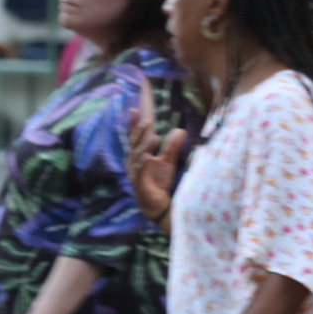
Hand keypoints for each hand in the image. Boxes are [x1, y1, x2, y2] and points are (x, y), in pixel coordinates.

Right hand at [127, 79, 182, 224]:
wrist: (156, 203)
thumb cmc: (158, 181)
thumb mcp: (168, 161)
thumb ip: (173, 146)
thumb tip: (180, 130)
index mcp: (138, 155)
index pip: (134, 137)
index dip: (133, 124)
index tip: (134, 110)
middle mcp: (133, 162)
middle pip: (134, 144)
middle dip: (139, 132)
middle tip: (147, 121)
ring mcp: (134, 172)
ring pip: (137, 156)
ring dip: (145, 146)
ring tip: (155, 136)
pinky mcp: (139, 183)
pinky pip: (139, 172)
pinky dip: (143, 164)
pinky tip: (148, 157)